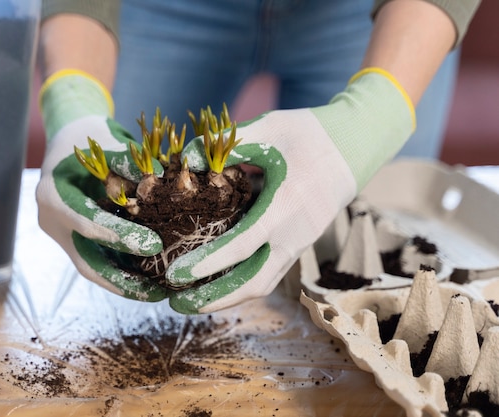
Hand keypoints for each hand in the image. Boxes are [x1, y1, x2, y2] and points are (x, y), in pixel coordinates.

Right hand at [36, 70, 167, 300]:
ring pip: (93, 267)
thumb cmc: (90, 138)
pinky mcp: (76, 241)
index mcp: (52, 195)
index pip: (86, 222)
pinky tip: (152, 279)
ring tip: (160, 293)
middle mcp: (52, 221)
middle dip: (122, 280)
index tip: (153, 245)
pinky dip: (124, 271)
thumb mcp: (106, 143)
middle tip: (158, 292)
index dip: (118, 236)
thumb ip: (126, 163)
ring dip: (125, 284)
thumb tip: (157, 177)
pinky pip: (100, 260)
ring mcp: (63, 235)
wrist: (70, 140)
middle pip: (86, 261)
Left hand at [166, 68, 415, 312]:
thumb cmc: (310, 134)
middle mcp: (295, 235)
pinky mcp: (298, 244)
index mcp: (286, 208)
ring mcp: (299, 243)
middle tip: (178, 302)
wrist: (353, 147)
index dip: (207, 263)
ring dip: (228, 297)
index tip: (177, 274)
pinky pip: (269, 273)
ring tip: (192, 302)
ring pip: (263, 284)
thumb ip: (228, 144)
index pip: (242, 245)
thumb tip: (188, 160)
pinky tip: (217, 283)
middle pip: (254, 283)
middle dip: (214, 298)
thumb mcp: (269, 128)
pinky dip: (242, 284)